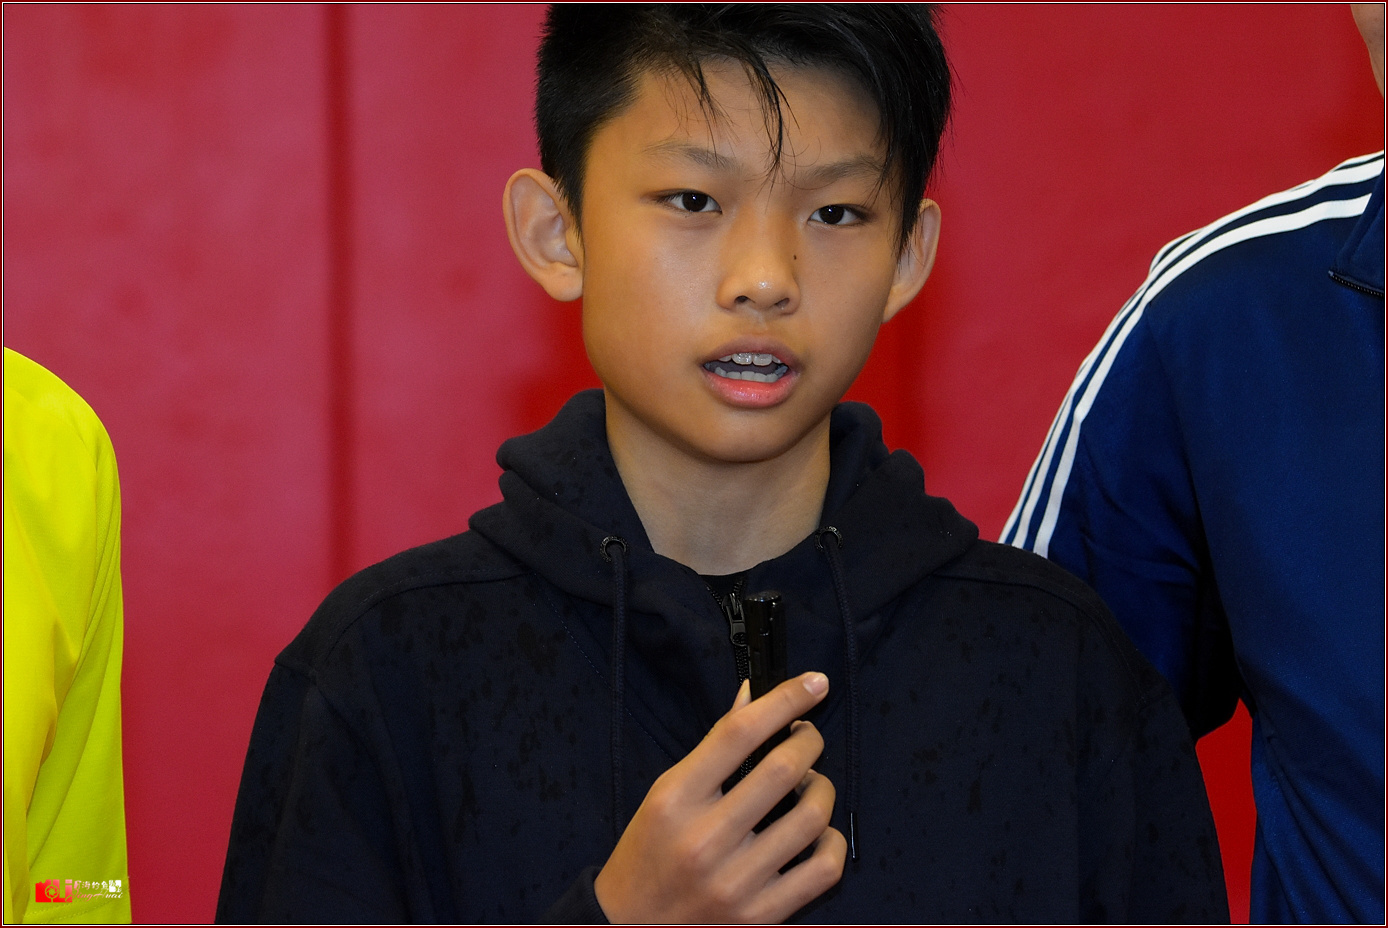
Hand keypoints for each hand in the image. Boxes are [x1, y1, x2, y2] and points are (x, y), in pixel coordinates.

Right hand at [593, 672, 845, 923]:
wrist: (631, 927)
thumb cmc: (649, 853)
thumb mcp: (666, 793)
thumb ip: (713, 748)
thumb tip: (753, 696)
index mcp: (675, 800)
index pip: (738, 733)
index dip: (784, 699)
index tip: (813, 682)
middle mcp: (704, 840)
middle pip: (782, 769)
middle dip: (809, 741)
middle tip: (807, 737)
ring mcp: (735, 882)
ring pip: (811, 817)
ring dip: (822, 790)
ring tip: (811, 786)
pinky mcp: (760, 916)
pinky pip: (822, 869)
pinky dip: (831, 842)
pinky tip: (817, 833)